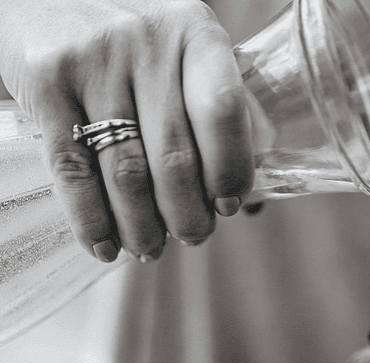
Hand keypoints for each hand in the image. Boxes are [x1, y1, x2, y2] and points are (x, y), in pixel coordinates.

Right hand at [0, 0, 253, 261]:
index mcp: (196, 34)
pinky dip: (91, 219)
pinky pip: (72, 169)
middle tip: (193, 236)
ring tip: (151, 248)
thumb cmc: (136, 39)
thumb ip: (217, 115)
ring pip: (125, 172)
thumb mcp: (185, 53)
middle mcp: (146, 44)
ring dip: (142, 226)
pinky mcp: (46, 82)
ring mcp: (92, 62)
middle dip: (187, 214)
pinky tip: (104, 244)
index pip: (223, 112)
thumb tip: (251, 203)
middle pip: (174, 156)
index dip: (230, 170)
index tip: (229, 204)